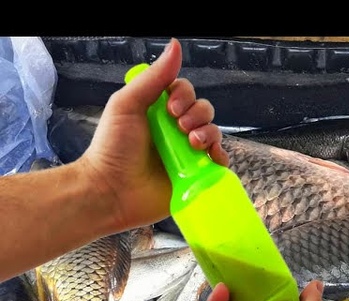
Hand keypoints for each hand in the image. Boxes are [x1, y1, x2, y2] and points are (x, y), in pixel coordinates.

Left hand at [79, 38, 226, 231]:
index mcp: (158, 111)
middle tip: (180, 128)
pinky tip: (212, 157)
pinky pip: (218, 162)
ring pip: (213, 133)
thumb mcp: (128, 104)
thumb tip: (176, 44)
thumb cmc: (112, 148)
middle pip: (204, 110)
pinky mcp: (195, 176)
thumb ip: (154, 77)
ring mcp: (186, 154)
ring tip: (192, 144)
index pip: (186, 92)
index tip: (172, 108)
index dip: (185, 96)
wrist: (110, 191)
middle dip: (198, 115)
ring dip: (209, 133)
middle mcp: (175, 130)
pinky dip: (220, 156)